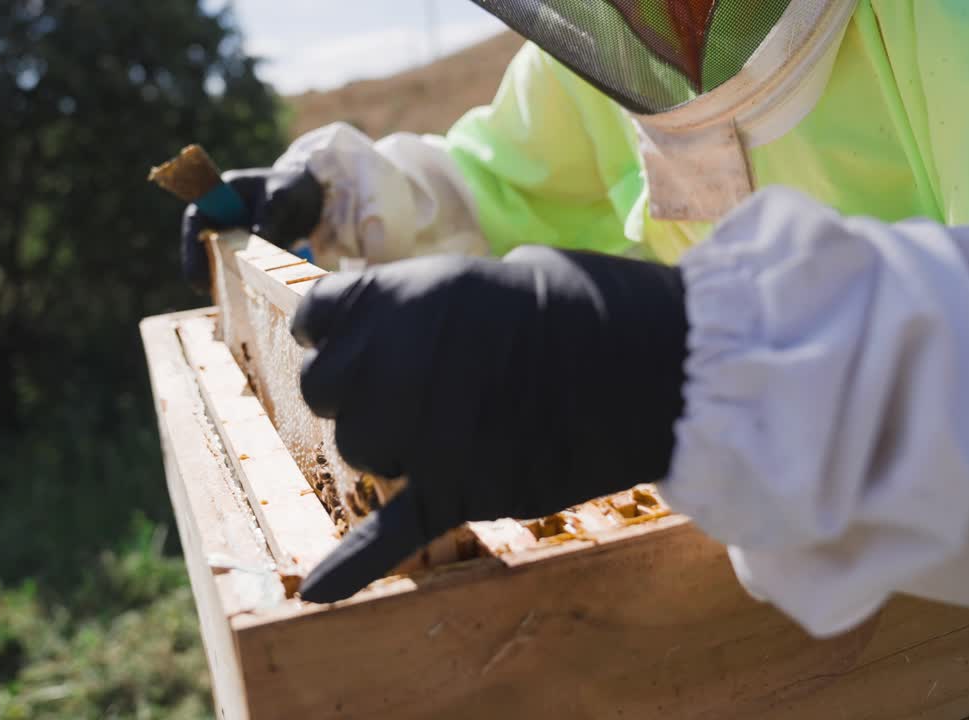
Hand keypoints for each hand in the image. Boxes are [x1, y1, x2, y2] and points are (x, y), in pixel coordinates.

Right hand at [180, 166, 322, 292]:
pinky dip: (241, 278)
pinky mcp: (248, 248)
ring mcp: (235, 232)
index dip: (191, 243)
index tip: (196, 264)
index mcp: (223, 193)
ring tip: (222, 295)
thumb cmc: (293, 188)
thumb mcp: (283, 197)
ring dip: (220, 274)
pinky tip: (246, 293)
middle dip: (201, 265)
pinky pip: (239, 265)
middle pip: (202, 242)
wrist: (314, 198)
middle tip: (203, 288)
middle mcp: (223, 214)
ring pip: (219, 256)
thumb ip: (270, 215)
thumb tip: (259, 238)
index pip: (197, 218)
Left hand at [290, 246, 689, 601]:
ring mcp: (419, 434)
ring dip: (391, 446)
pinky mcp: (458, 491)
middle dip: (361, 391)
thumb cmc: (586, 303)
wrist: (653, 362)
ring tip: (458, 426)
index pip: (317, 320)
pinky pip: (389, 533)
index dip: (340, 332)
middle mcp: (389, 365)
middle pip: (326, 393)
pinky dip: (351, 564)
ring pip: (362, 453)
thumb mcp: (493, 272)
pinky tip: (315, 592)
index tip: (366, 338)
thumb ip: (432, 306)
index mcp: (394, 297)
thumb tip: (416, 333)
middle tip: (418, 386)